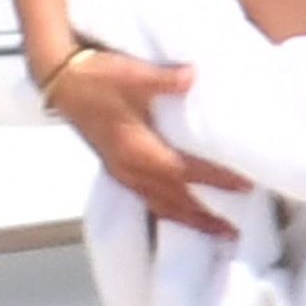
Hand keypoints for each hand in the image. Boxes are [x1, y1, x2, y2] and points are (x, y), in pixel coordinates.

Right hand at [49, 49, 251, 238]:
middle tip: (233, 231)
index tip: (244, 186)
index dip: (215, 179)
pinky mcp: (115, 167)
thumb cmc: (97, 76)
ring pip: (159, 204)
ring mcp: (120, 170)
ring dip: (187, 219)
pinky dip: (166, 209)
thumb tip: (194, 76)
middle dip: (204, 217)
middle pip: (173, 200)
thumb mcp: (133, 73)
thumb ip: (166, 79)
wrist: (62, 80)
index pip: (185, 171)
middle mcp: (130, 167)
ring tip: (213, 230)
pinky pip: (146, 198)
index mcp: (137, 148)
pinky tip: (177, 210)